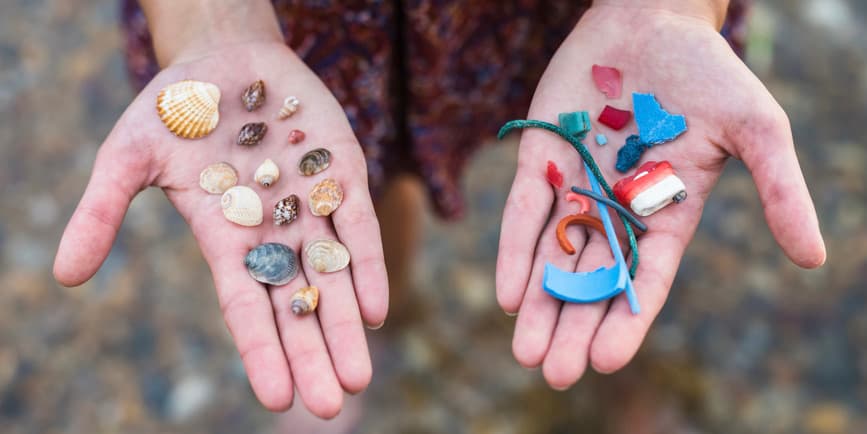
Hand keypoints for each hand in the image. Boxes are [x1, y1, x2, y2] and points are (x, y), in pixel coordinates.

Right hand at [53, 40, 387, 416]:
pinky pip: (357, 225)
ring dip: (345, 325)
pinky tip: (375, 308)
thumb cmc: (174, 109)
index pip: (246, 306)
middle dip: (313, 354)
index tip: (278, 399)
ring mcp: (311, 205)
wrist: (225, 58)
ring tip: (358, 376)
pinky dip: (366, 264)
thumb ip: (102, 212)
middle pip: (296, 304)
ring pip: (333, 276)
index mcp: (225, 239)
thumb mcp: (127, 155)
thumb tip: (64, 277)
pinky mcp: (341, 173)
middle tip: (330, 405)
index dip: (261, 351)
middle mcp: (273, 233)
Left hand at [496, 4, 824, 388]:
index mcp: (667, 213)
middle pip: (593, 279)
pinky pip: (523, 212)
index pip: (646, 278)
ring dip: (539, 304)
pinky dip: (514, 250)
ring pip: (553, 256)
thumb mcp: (757, 128)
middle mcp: (617, 209)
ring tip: (525, 351)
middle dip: (573, 326)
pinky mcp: (539, 160)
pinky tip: (507, 293)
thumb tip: (813, 256)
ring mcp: (575, 186)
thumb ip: (779, 189)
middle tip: (555, 374)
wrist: (650, 19)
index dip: (627, 319)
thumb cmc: (708, 73)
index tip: (606, 362)